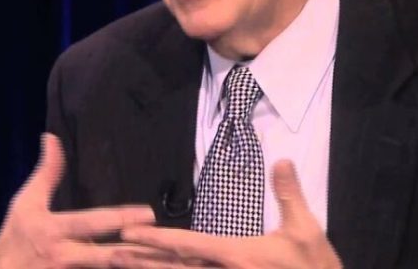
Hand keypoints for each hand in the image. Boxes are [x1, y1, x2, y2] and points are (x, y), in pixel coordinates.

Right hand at [0, 133, 156, 268]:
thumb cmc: (14, 238)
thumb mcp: (26, 203)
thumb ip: (46, 172)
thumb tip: (51, 136)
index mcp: (56, 232)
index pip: (94, 224)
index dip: (122, 218)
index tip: (149, 213)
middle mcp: (66, 257)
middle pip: (110, 255)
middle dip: (139, 248)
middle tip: (168, 240)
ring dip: (137, 265)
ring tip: (167, 261)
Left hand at [119, 160, 342, 267]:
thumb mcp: (306, 230)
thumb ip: (289, 194)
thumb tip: (280, 158)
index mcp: (238, 256)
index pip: (189, 246)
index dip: (156, 240)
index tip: (128, 235)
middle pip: (176, 268)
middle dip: (142, 260)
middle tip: (110, 253)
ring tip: (124, 266)